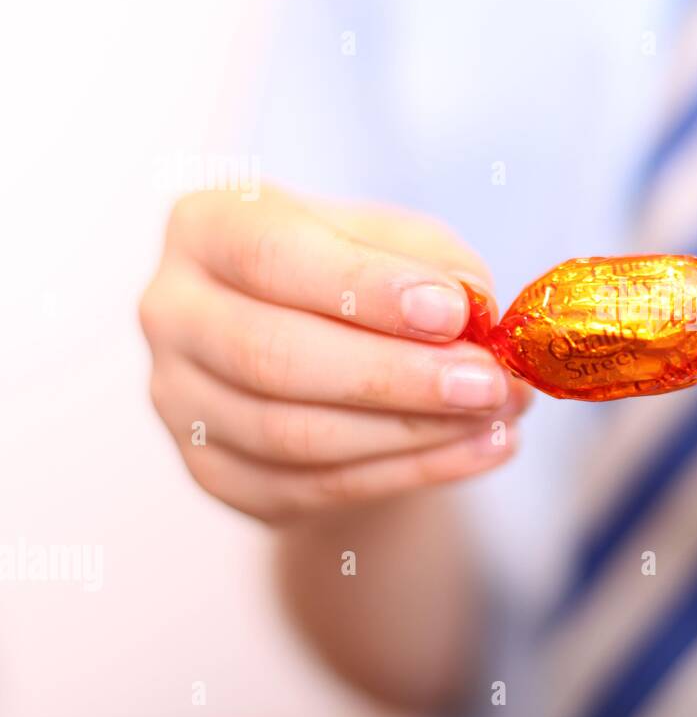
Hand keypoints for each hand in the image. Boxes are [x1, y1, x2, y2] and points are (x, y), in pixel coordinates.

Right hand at [140, 187, 529, 522]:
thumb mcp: (400, 241)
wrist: (327, 351)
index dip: (363, 288)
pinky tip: (481, 449)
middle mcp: (174, 314)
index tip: (452, 312)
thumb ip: (433, 263)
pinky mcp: (217, 474)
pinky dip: (412, 472)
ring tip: (501, 415)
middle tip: (490, 382)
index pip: (270, 256)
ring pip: (295, 435)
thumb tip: (472, 307)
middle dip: (396, 377)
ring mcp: (183, 403)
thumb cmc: (360, 276)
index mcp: (207, 228)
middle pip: (273, 357)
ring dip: (415, 432)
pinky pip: (316, 487)